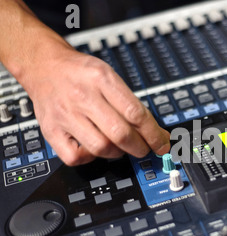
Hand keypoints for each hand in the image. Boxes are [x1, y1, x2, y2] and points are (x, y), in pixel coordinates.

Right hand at [25, 47, 170, 165]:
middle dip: (140, 147)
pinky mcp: (51, 130)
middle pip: (120, 133)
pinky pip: (75, 157)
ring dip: (118, 153)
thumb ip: (131, 103)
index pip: (135, 113)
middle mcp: (82, 96)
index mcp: (101, 78)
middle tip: (145, 149)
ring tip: (120, 147)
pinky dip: (90, 158)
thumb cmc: (80, 73)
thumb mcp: (109, 75)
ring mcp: (65, 115)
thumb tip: (158, 133)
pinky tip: (94, 148)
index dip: (153, 134)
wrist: (44, 66)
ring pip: (101, 147)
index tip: (162, 144)